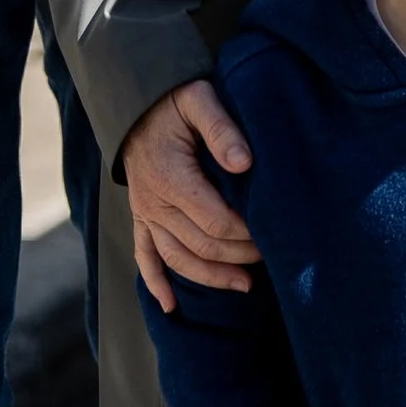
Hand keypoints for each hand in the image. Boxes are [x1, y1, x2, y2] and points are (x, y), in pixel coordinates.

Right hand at [121, 77, 259, 310]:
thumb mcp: (198, 100)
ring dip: (210, 277)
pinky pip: (144, 256)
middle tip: (269, 258)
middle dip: (237, 257)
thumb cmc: (173, 100)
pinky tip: (171, 306)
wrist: (134, 101)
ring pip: (177, 259)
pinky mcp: (140, 217)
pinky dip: (156, 283)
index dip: (245, 235)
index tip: (271, 233)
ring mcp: (145, 213)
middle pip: (200, 245)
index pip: (215, 221)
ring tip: (244, 286)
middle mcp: (155, 203)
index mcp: (172, 177)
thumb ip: (221, 129)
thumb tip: (244, 163)